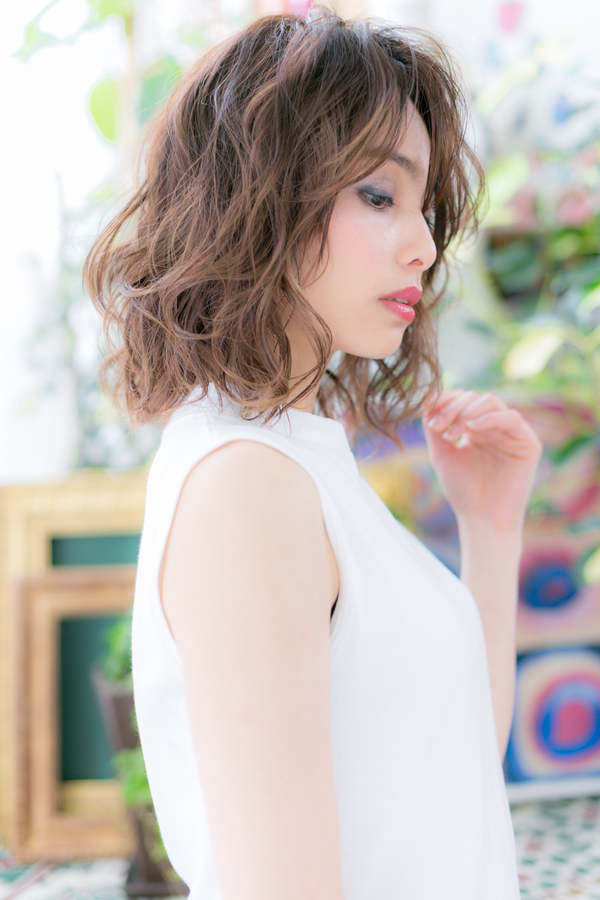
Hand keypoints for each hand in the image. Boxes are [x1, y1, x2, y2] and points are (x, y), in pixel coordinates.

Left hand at [422, 390, 542, 533]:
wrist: (482, 519)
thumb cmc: (463, 491)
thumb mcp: (442, 454)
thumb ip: (434, 426)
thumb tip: (427, 396)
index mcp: (476, 428)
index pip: (462, 400)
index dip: (444, 401)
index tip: (427, 414)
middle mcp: (495, 427)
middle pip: (474, 398)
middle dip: (452, 408)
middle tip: (438, 427)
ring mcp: (512, 433)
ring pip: (491, 402)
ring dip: (467, 412)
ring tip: (452, 433)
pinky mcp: (528, 443)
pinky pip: (511, 418)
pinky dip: (489, 418)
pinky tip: (472, 430)